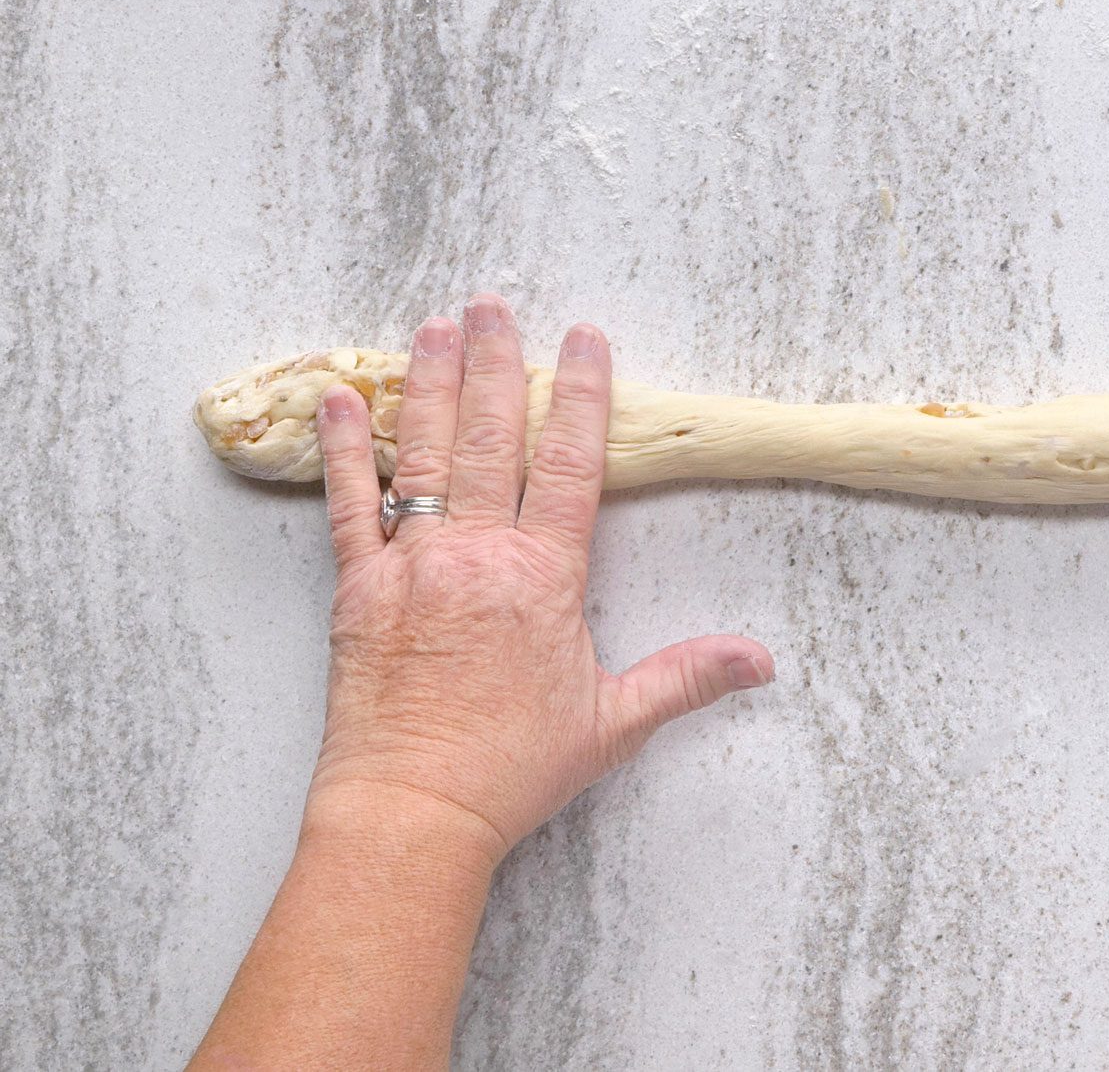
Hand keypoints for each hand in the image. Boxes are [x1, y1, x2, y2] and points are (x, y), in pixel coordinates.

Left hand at [308, 295, 774, 860]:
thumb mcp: (615, 722)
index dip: (580, 396)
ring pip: (424, 454)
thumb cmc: (513, 770)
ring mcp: (412, 566)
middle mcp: (478, 555)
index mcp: (544, 577)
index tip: (583, 339)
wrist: (414, 813)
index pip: (570, 465)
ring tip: (434, 326)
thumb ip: (686, 676)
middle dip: (495, 364)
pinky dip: (343, 449)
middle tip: (493, 304)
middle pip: (491, 438)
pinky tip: (338, 398)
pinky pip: (347, 505)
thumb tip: (760, 660)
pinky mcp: (357, 591)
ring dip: (429, 384)